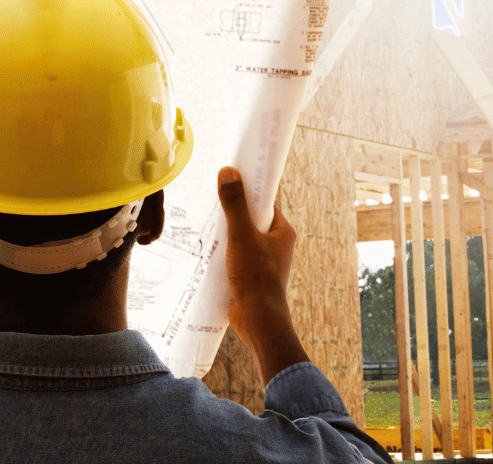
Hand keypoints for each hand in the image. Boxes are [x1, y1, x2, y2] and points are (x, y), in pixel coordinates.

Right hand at [217, 166, 307, 384]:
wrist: (257, 320)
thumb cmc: (255, 277)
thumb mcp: (241, 235)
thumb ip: (234, 204)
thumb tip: (228, 172)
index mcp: (283, 233)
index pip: (265, 204)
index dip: (248, 194)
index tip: (230, 185)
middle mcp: (277, 246)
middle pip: (252, 221)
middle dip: (233, 215)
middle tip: (213, 208)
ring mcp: (265, 262)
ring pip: (243, 239)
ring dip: (227, 235)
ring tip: (208, 231)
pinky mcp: (252, 276)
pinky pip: (237, 256)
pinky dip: (224, 252)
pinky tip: (209, 252)